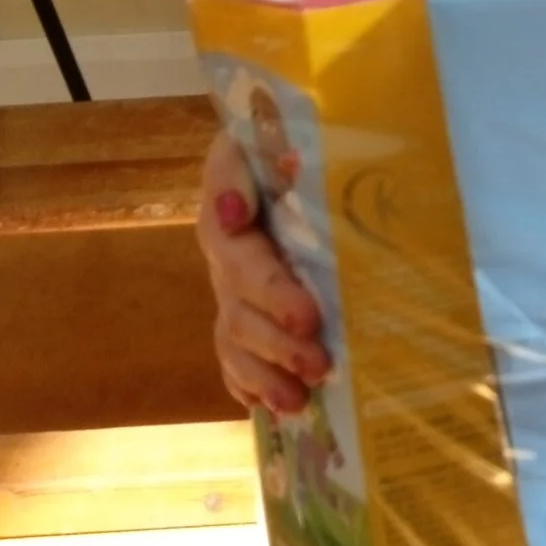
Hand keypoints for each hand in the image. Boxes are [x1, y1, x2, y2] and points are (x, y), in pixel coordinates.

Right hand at [196, 128, 329, 414]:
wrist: (274, 154)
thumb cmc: (279, 144)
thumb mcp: (261, 136)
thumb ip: (249, 163)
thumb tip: (255, 193)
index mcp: (230, 217)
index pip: (241, 255)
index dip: (272, 290)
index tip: (307, 316)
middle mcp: (226, 262)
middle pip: (239, 309)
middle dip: (278, 341)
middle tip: (319, 361)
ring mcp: (230, 294)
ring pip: (234, 342)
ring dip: (265, 374)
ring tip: (298, 399)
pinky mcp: (241, 318)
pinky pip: (232, 362)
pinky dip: (249, 387)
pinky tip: (273, 409)